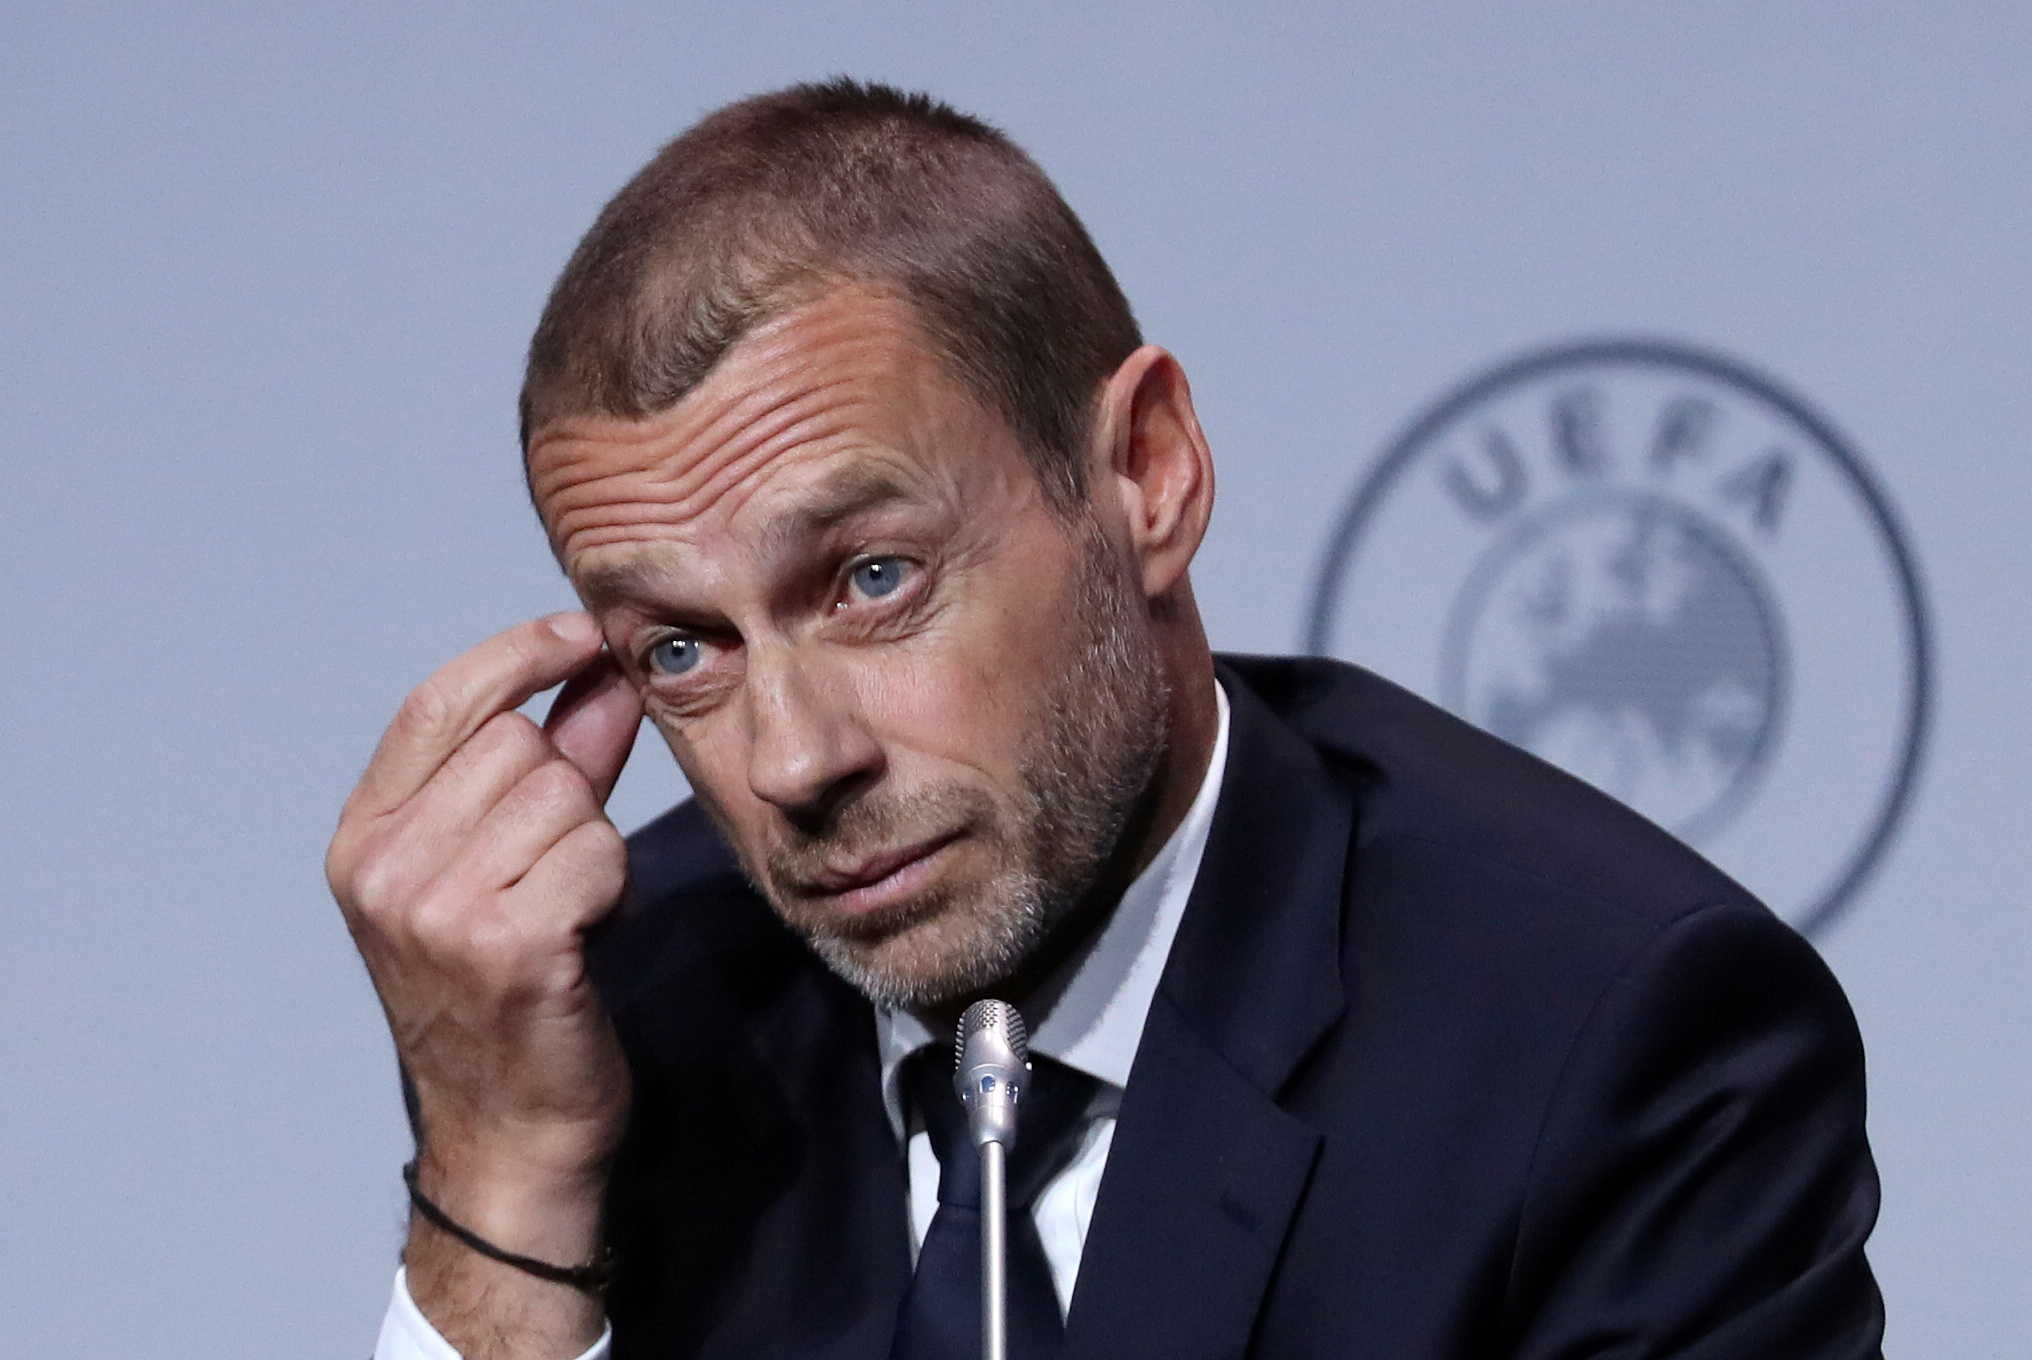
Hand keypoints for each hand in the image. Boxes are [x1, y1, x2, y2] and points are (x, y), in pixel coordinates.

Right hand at [328, 612, 641, 1244]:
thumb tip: (598, 672)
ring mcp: (437, 910)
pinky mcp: (507, 946)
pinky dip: (612, 889)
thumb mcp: (504, 865)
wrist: (513, 1131)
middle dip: (568, 791)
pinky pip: (599, 854)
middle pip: (521, 745)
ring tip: (566, 912)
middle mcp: (383, 870)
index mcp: (362, 840)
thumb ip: (553, 762)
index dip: (519, 654)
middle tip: (557, 873)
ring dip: (594, 848)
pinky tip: (585, 938)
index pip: (438, 701)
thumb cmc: (512, 996)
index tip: (580, 638)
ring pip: (567, 797)